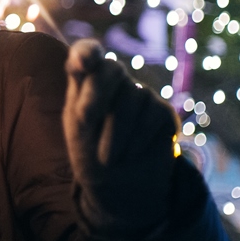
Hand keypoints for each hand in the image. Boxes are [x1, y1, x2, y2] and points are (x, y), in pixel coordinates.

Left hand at [63, 39, 179, 238]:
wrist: (119, 188)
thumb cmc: (89, 154)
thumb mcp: (76, 126)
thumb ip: (79, 92)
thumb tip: (80, 65)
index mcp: (87, 81)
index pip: (87, 53)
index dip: (86, 52)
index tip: (82, 63)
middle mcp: (115, 82)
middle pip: (111, 68)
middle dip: (96, 94)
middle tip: (84, 120)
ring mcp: (141, 95)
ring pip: (132, 95)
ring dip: (115, 130)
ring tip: (107, 157)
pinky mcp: (163, 112)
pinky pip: (153, 114)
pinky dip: (138, 138)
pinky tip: (131, 153)